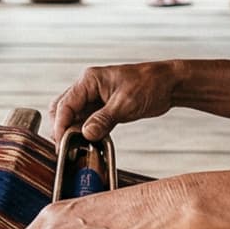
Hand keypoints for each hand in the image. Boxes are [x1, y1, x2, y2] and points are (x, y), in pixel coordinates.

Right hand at [47, 61, 181, 142]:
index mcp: (89, 80)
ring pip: (73, 116)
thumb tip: (86, 134)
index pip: (64, 104)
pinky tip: (89, 142)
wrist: (169, 84)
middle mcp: (88, 87)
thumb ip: (104, 119)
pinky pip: (86, 121)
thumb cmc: (150, 84)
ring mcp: (95, 97)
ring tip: (77, 148)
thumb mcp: (126, 104)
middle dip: (61, 128)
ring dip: (73, 131)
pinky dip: (85, 132)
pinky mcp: (103, 108)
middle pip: (62, 109)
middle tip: (66, 148)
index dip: (60, 125)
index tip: (61, 143)